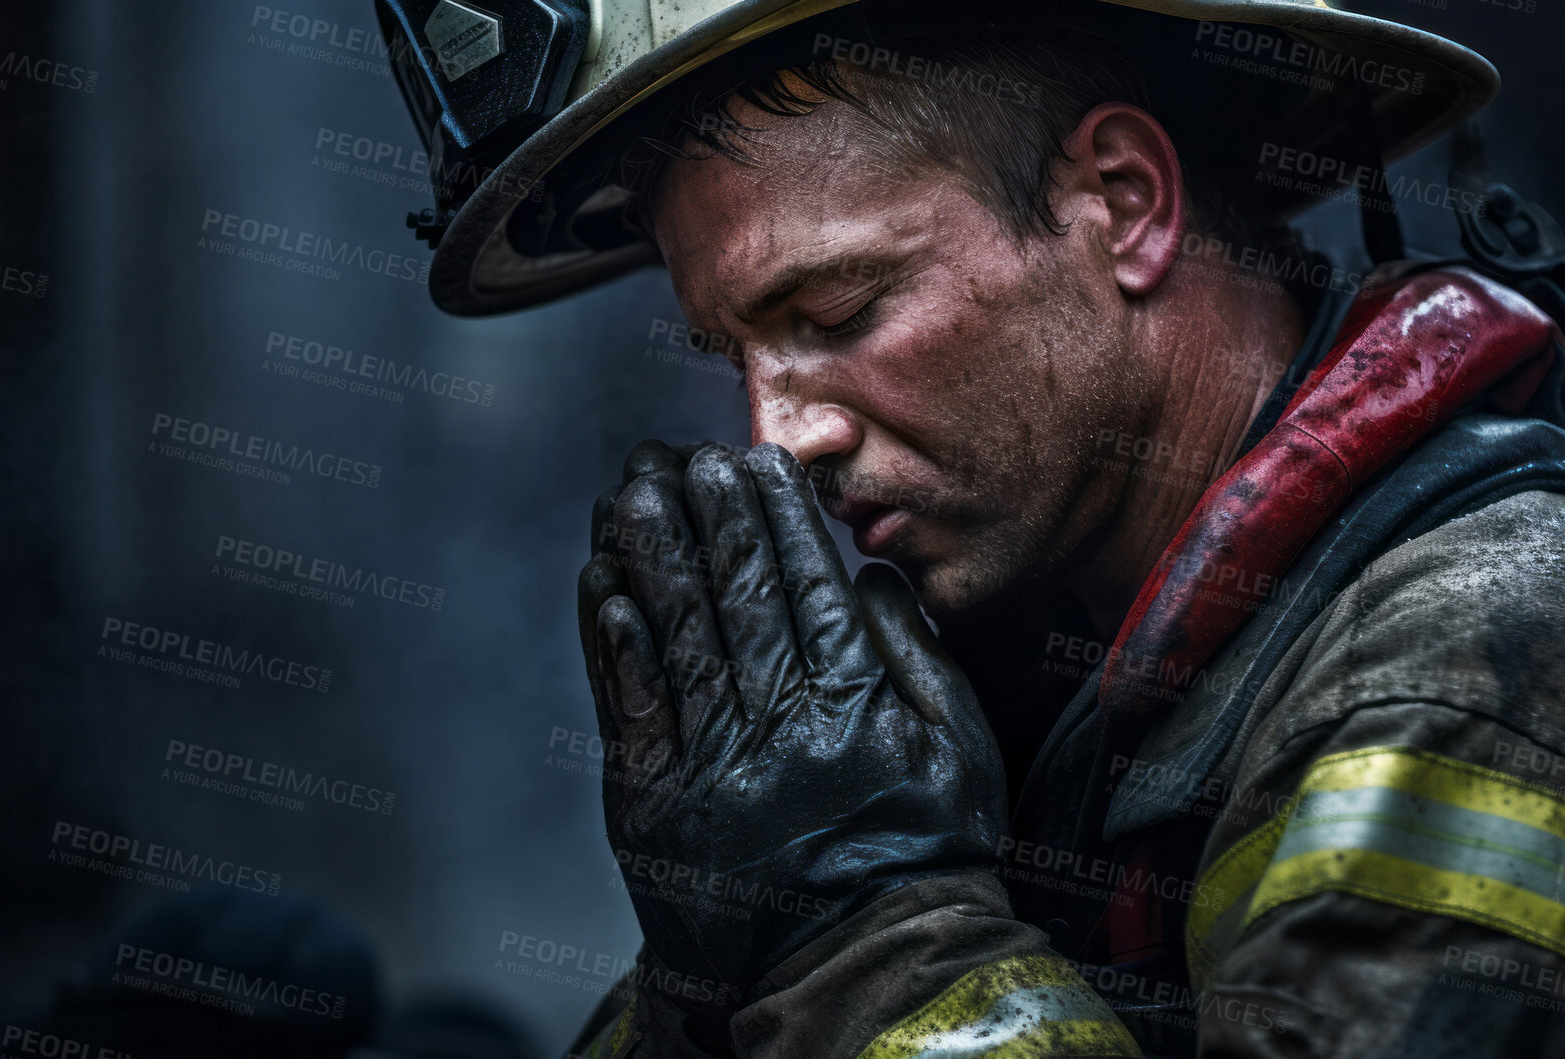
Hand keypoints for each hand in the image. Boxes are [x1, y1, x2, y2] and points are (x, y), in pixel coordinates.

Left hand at [575, 440, 1007, 1014]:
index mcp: (854, 704)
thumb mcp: (960, 751)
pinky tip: (604, 580)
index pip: (806, 583)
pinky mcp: (657, 801)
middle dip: (706, 513)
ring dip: (649, 553)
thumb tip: (872, 575)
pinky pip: (630, 703)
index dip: (775, 514)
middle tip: (683, 453)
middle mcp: (778, 723)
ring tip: (633, 491)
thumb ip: (918, 657)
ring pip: (674, 633)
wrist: (858, 969)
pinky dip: (613, 638)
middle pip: (733, 593)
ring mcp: (711, 761)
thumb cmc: (922, 854)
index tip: (754, 459)